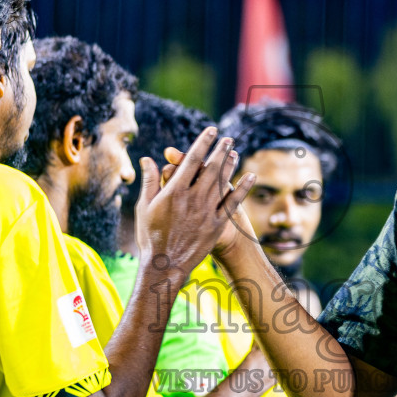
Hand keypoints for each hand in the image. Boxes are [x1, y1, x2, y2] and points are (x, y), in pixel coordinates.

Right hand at [135, 127, 255, 274]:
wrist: (164, 265)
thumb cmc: (150, 236)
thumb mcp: (145, 206)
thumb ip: (150, 181)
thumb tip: (147, 159)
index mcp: (174, 191)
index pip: (191, 159)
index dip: (203, 142)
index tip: (211, 131)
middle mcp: (192, 198)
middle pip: (210, 168)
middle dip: (220, 151)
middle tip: (228, 139)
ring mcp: (206, 212)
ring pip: (222, 182)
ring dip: (230, 166)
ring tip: (235, 153)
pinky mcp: (216, 225)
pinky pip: (233, 203)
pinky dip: (243, 189)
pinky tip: (250, 178)